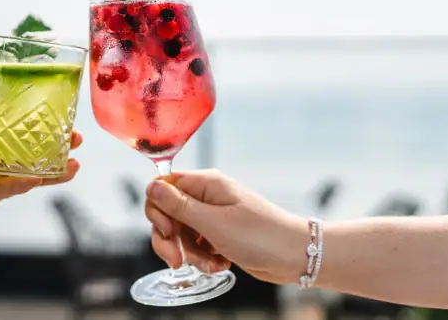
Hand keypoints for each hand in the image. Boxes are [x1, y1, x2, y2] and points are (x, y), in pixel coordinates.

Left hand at [0, 112, 82, 225]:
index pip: (9, 121)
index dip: (34, 118)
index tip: (58, 111)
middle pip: (24, 147)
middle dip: (51, 144)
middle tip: (75, 138)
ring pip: (22, 171)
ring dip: (48, 168)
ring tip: (74, 163)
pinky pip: (6, 191)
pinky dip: (25, 184)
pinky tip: (42, 178)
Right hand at [144, 169, 308, 284]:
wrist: (296, 256)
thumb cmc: (261, 235)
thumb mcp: (213, 223)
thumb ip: (178, 206)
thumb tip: (151, 186)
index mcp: (205, 184)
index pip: (162, 186)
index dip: (157, 210)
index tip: (168, 231)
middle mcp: (207, 196)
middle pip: (167, 213)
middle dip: (170, 239)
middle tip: (178, 259)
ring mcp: (213, 215)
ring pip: (181, 233)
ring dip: (189, 253)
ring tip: (211, 264)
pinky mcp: (220, 233)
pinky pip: (197, 245)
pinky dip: (203, 258)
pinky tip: (220, 264)